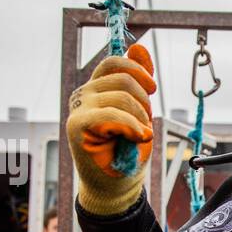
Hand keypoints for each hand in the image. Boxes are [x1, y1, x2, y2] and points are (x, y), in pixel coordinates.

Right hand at [67, 43, 156, 215]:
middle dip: (144, 101)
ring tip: (138, 136)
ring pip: (123, 96)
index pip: (114, 63)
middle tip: (144, 125)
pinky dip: (133, 127)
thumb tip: (138, 45)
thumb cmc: (127, 152)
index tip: (152, 87)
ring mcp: (79, 108)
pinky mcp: (78, 124)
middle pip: (123, 78)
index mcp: (98, 89)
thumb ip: (137, 79)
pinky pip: (113, 115)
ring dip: (141, 118)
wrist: (116, 186)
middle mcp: (85, 94)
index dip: (138, 69)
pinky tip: (138, 138)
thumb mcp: (139, 111)